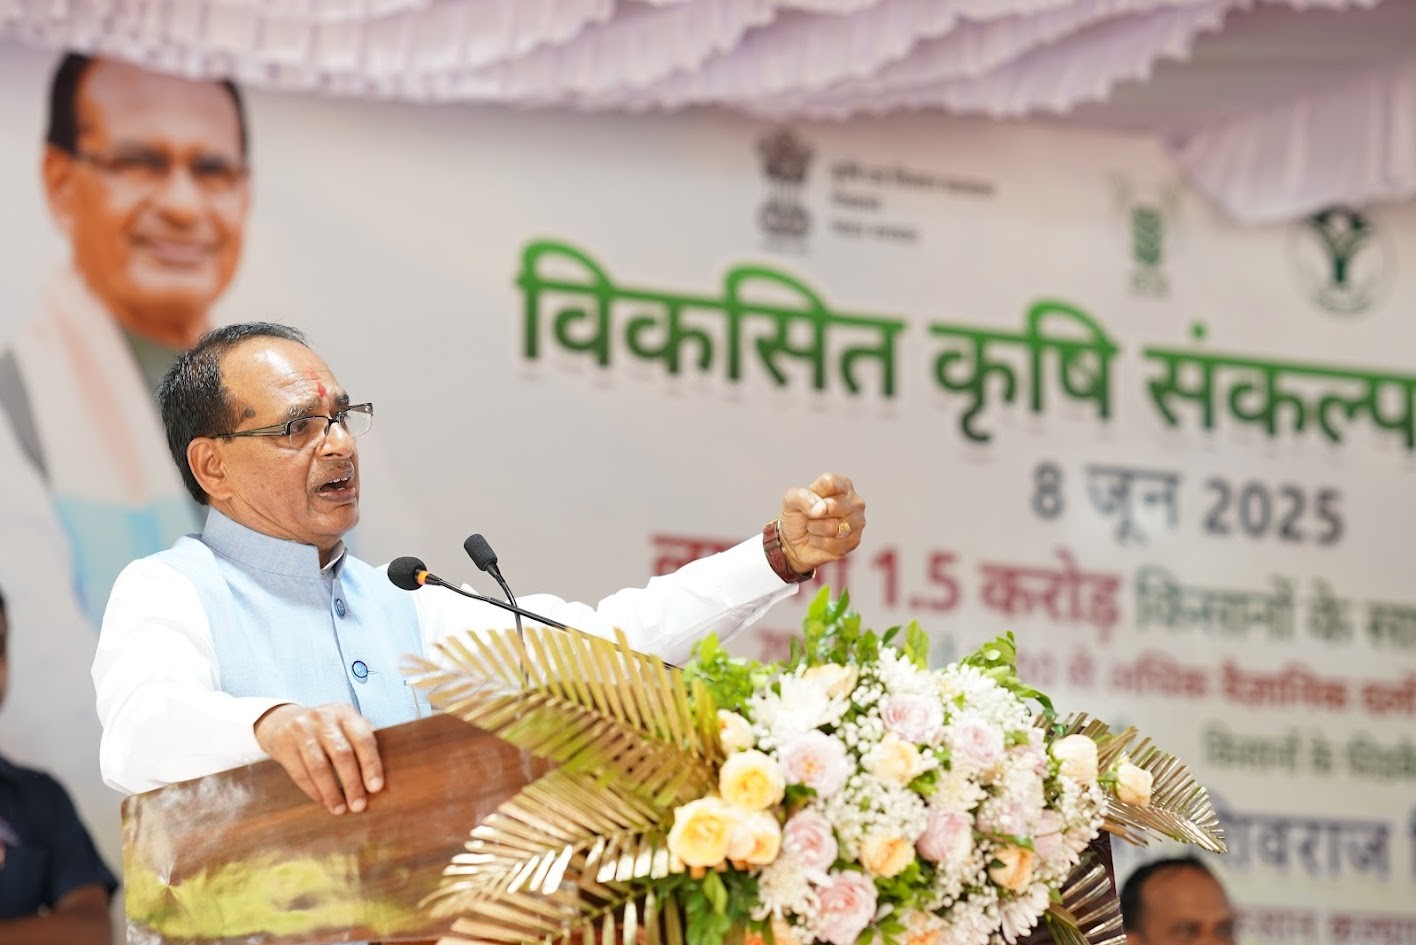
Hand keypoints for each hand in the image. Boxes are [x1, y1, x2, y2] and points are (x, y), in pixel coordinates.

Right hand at [253, 702, 383, 814]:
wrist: (282, 720)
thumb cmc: (324, 729)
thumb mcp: (344, 725)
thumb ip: (362, 741)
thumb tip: (382, 774)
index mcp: (345, 713)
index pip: (363, 739)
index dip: (371, 765)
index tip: (376, 788)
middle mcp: (324, 718)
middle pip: (342, 754)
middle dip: (352, 784)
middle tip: (359, 806)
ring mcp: (302, 731)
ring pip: (319, 767)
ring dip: (331, 793)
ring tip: (340, 809)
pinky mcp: (284, 745)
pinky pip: (300, 774)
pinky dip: (314, 791)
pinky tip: (323, 801)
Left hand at [778, 472, 865, 573]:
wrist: (795, 542)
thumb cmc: (797, 516)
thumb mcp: (791, 500)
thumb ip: (803, 497)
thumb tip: (821, 509)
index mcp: (842, 484)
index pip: (830, 483)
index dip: (814, 494)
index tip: (808, 501)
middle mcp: (854, 501)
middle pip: (832, 506)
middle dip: (813, 516)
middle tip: (811, 517)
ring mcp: (858, 521)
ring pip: (832, 527)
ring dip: (815, 530)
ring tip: (815, 528)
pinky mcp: (854, 541)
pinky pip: (832, 543)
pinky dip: (819, 543)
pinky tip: (820, 540)